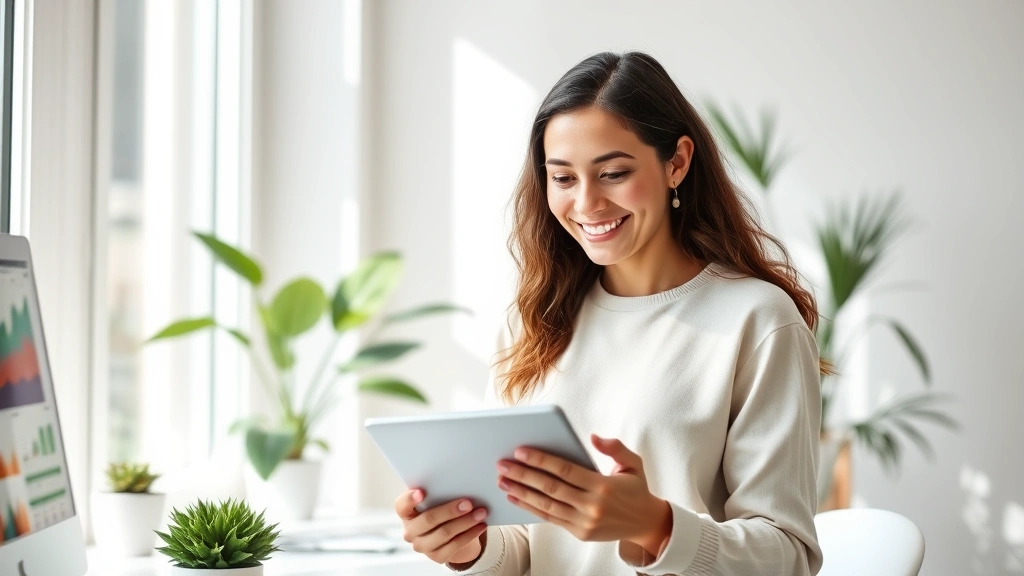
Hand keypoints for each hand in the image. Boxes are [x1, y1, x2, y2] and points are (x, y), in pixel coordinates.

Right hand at [394, 489, 488, 564]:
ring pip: (445, 533)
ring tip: (480, 513)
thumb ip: (437, 491)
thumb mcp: (434, 499)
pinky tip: (480, 526)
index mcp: (406, 513)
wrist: (445, 531)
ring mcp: (422, 546)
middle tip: (468, 503)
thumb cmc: (438, 507)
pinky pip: (455, 546)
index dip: (410, 499)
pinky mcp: (436, 556)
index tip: (421, 492)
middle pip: (429, 519)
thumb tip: (458, 482)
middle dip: (450, 511)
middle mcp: (410, 531)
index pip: (402, 505)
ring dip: (465, 522)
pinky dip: (470, 535)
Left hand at [497, 434, 672, 556]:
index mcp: (603, 485)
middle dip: (523, 475)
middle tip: (502, 465)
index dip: (541, 460)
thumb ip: (614, 447)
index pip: (565, 470)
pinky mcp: (580, 533)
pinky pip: (550, 519)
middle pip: (550, 488)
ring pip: (546, 506)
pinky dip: (530, 508)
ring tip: (503, 481)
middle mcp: (592, 505)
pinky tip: (516, 498)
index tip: (520, 451)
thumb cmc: (636, 488)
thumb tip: (593, 438)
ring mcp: (584, 522)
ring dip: (521, 493)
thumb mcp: (633, 463)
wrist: (646, 523)